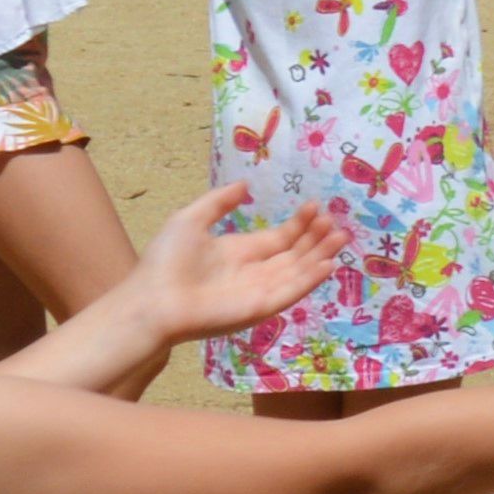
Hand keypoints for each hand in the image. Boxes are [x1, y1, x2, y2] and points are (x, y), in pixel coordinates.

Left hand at [128, 183, 345, 340]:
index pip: (280, 238)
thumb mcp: (190, 219)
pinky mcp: (260, 308)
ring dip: (320, 255)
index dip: (299, 224)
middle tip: (336, 221)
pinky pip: (291, 292)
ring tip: (341, 236)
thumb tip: (245, 185)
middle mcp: (254, 272)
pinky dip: (311, 279)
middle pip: (295, 254)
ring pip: (298, 272)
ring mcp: (259, 292)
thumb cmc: (166, 261)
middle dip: (316, 238)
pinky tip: (328, 264)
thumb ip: (219, 202)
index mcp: (239, 252)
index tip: (316, 206)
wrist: (152, 300)